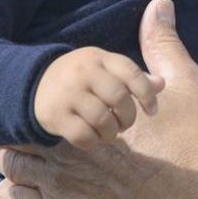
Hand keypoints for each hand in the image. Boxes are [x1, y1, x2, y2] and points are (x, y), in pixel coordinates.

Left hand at [0, 0, 197, 198]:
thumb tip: (160, 3)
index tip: (36, 112)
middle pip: (15, 154)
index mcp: (90, 127)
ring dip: (19, 176)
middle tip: (27, 143)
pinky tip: (40, 198)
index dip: (30, 113)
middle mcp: (73, 164)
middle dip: (16, 146)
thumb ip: (163, 44)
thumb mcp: (185, 83)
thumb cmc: (196, 140)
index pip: (37, 117)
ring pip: (17, 185)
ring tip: (31, 172)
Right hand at [33, 47, 163, 148]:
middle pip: (119, 97)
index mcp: (99, 57)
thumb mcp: (106, 68)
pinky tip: (92, 137)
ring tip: (109, 131)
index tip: (152, 110)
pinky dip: (93, 141)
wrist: (36, 83)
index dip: (147, 93)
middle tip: (124, 124)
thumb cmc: (82, 78)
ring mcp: (67, 92)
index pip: (131, 71)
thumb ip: (134, 76)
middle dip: (128, 117)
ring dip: (112, 132)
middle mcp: (83, 71)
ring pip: (102, 119)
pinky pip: (83, 135)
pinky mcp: (55, 114)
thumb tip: (161, 84)